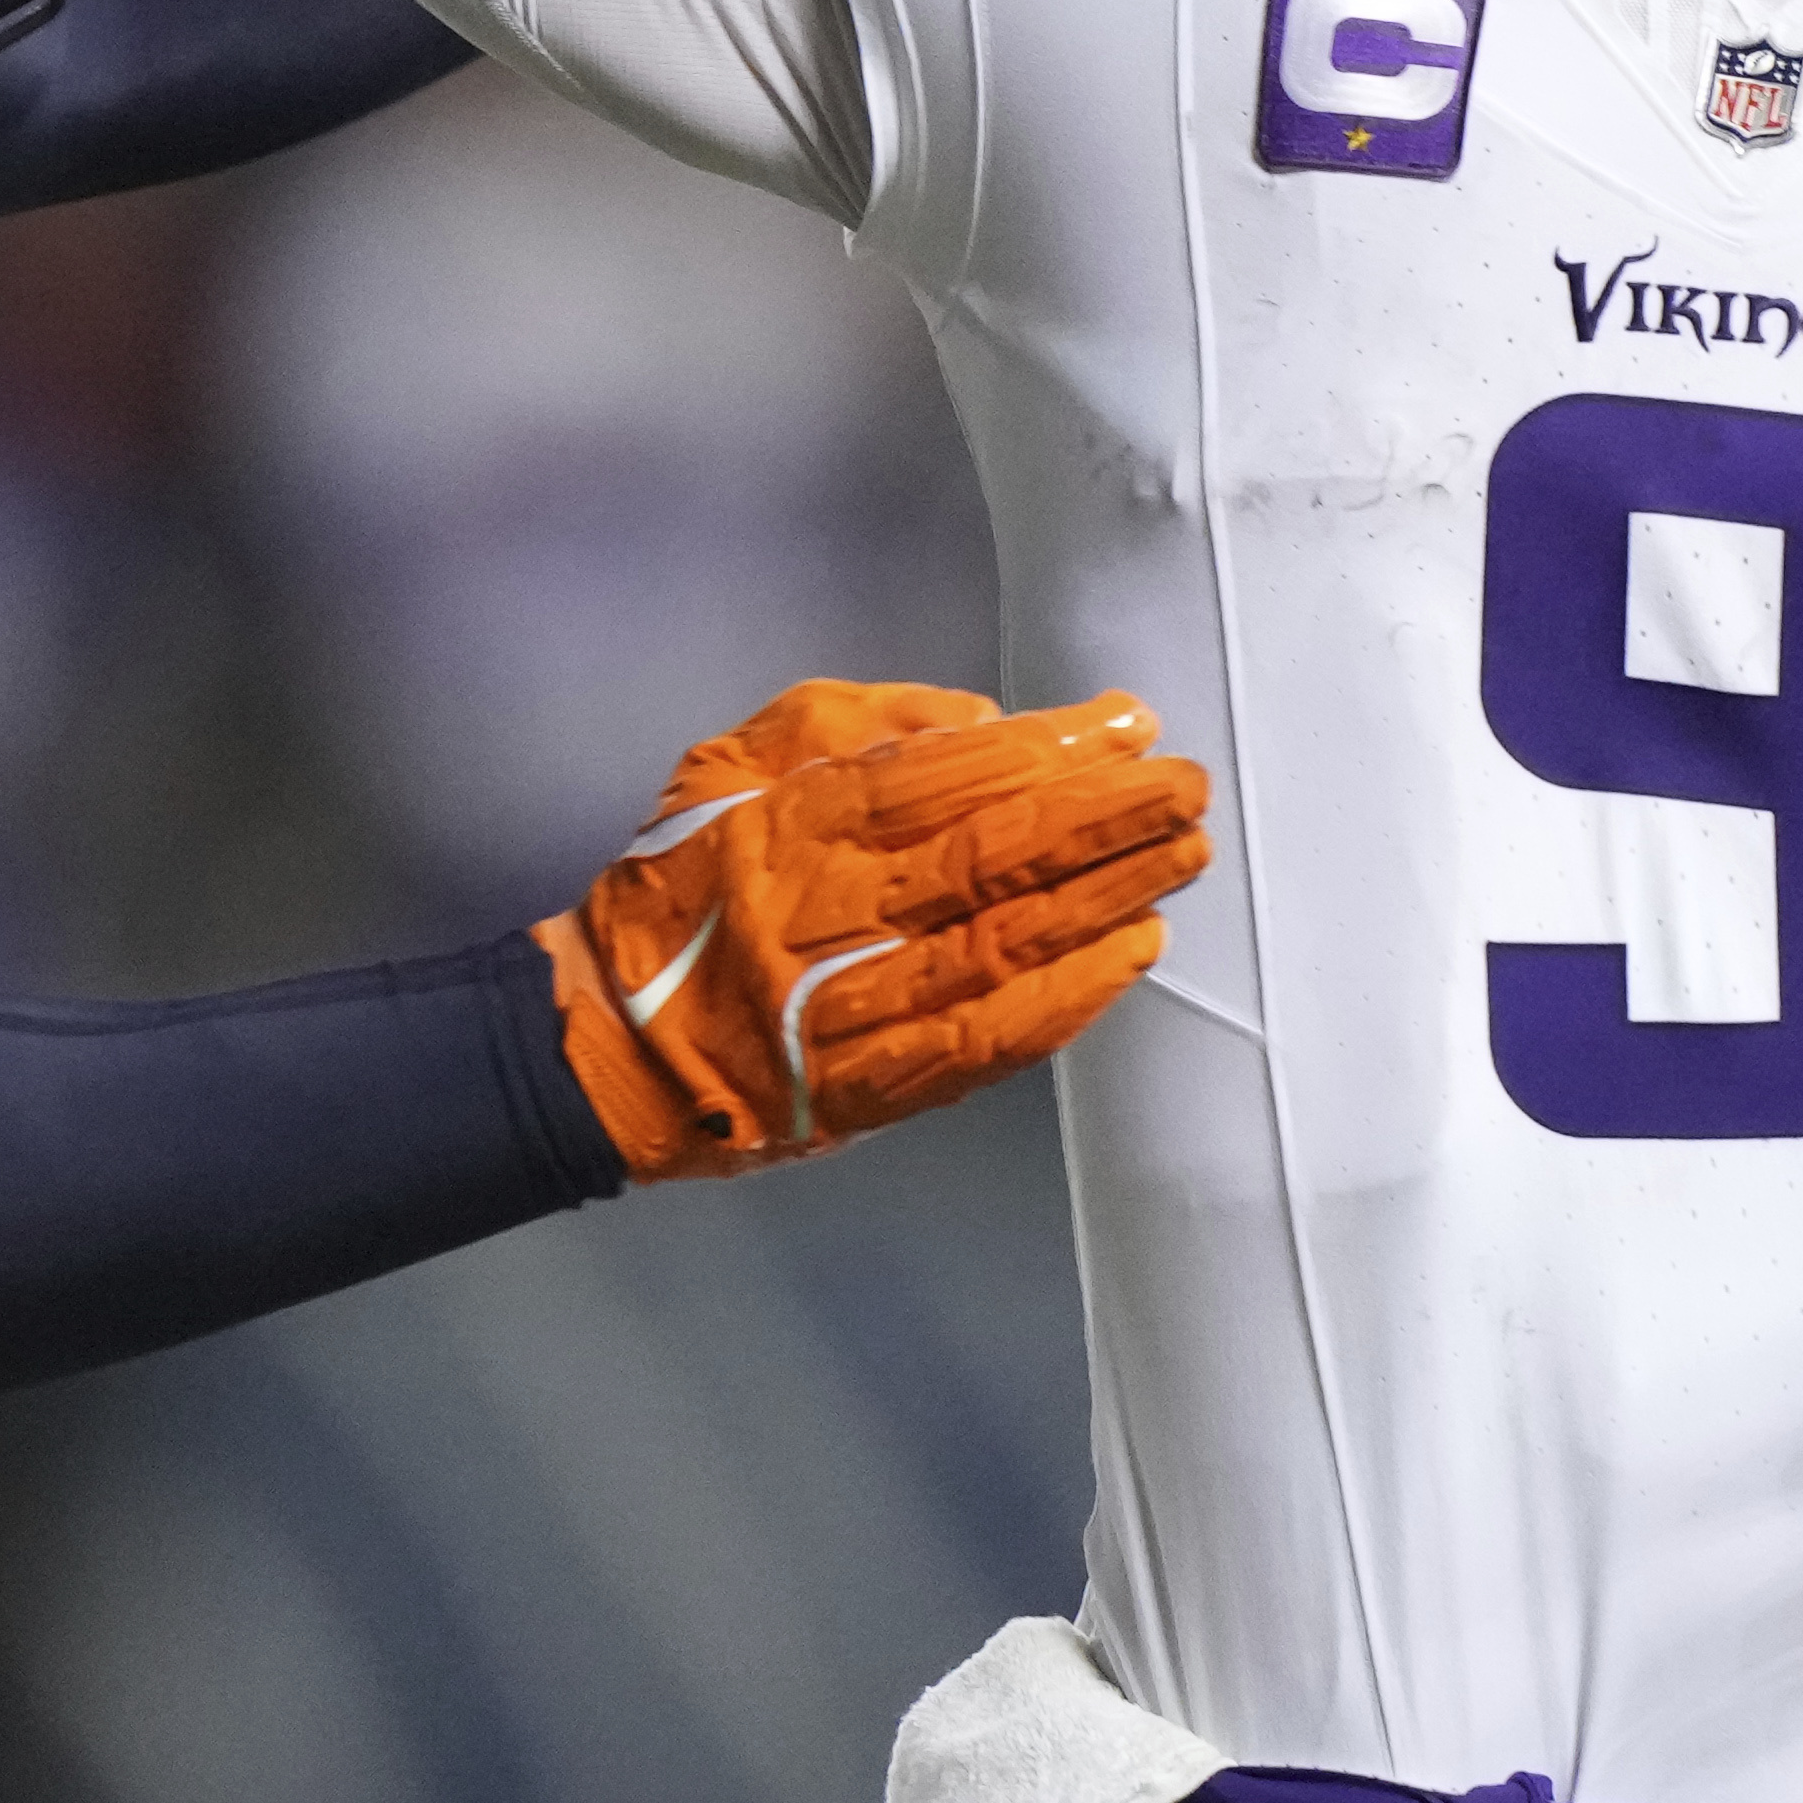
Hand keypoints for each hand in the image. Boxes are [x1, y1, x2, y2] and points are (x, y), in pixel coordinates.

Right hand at [538, 680, 1210, 1179]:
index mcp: (791, 826)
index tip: (1126, 724)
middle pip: (989, 857)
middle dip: (1101, 819)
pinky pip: (986, 1039)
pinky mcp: (876, 1083)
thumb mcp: (735, 762)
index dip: (1044, 750)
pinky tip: (1127, 955)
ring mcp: (855, 1007)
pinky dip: (1066, 997)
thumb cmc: (685, 886)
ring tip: (1178, 858)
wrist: (618, 1045)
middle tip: (1184, 788)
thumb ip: (851, 725)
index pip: (940, 778)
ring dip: (1104, 900)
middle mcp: (828, 914)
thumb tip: (978, 719)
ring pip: (1002, 946)